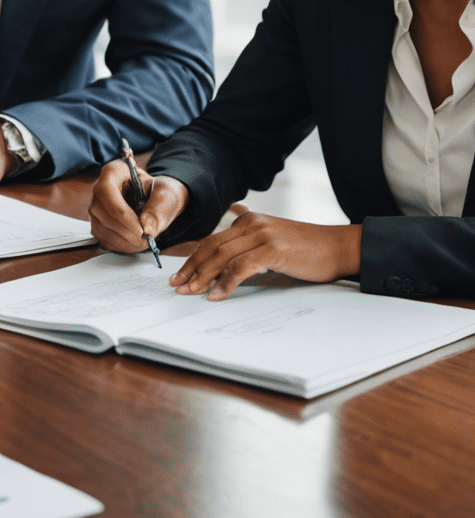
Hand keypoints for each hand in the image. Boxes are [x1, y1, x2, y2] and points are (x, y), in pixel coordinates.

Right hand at [88, 159, 188, 251]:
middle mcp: (99, 188)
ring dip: (122, 240)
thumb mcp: (165, 194)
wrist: (154, 197)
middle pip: (100, 211)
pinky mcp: (97, 222)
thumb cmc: (157, 191)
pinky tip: (134, 242)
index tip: (140, 229)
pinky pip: (102, 237)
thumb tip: (147, 229)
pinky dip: (120, 245)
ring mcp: (96, 206)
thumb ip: (158, 209)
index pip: (106, 191)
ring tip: (142, 241)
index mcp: (113, 171)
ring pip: (99, 226)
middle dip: (124, 230)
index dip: (122, 213)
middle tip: (145, 239)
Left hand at [170, 207, 363, 300]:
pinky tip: (216, 295)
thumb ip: (250, 249)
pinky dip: (225, 282)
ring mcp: (262, 235)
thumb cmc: (307, 251)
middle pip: (211, 247)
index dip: (194, 259)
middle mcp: (251, 224)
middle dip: (191, 268)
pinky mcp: (273, 250)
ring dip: (202, 276)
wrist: (340, 247)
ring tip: (190, 292)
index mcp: (248, 222)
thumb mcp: (273, 244)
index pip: (212, 241)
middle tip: (177, 285)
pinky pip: (241, 267)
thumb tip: (224, 270)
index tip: (180, 275)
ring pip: (221, 256)